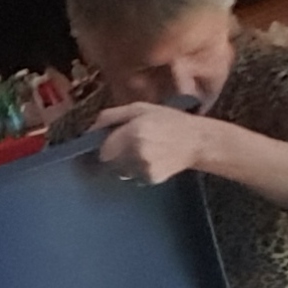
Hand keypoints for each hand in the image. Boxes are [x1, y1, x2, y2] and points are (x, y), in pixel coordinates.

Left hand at [93, 102, 218, 183]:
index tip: (106, 144)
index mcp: (133, 133)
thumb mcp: (140, 109)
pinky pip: (133, 177)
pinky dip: (137, 170)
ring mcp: (144, 168)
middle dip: (112, 156)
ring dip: (124, 164)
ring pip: (120, 170)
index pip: (102, 150)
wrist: (197, 141)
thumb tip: (90, 128)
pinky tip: (151, 159)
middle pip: (108, 162)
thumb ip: (112, 116)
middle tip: (127, 147)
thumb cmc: (169, 121)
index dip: (103, 147)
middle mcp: (136, 153)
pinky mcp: (151, 178)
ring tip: (143, 152)